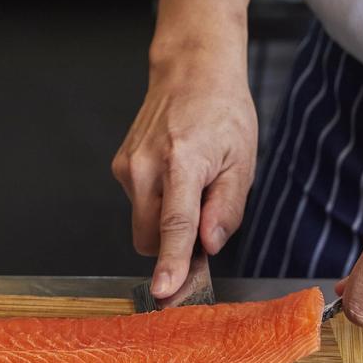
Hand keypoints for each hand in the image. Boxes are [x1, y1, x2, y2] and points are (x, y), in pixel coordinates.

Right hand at [112, 51, 256, 297]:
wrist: (191, 71)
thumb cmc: (223, 112)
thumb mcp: (243, 161)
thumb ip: (226, 208)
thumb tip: (209, 245)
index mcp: (182, 162)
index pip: (174, 226)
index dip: (170, 263)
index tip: (163, 290)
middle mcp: (145, 166)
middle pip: (151, 237)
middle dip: (175, 244)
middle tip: (204, 216)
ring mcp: (127, 166)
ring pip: (144, 225)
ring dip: (167, 222)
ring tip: (191, 185)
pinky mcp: (119, 167)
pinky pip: (139, 206)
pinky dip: (158, 204)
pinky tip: (175, 177)